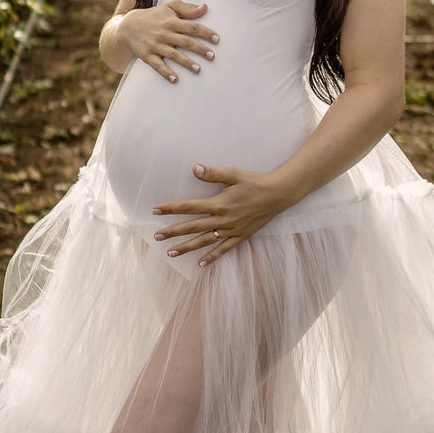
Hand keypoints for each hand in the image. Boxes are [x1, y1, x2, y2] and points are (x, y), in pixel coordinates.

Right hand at [117, 1, 218, 82]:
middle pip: (186, 42)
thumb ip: (187, 8)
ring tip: (198, 69)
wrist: (128, 26)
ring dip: (186, 63)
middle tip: (212, 56)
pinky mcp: (147, 56)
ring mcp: (155, 45)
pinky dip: (166, 73)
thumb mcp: (169, 7)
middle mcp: (164, 34)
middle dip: (200, 49)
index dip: (206, 33)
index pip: (192, 27)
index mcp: (171, 22)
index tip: (217, 39)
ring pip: (173, 55)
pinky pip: (157, 65)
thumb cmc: (154, 16)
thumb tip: (204, 7)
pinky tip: (175, 79)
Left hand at [153, 163, 288, 263]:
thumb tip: (194, 168)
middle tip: (156, 236)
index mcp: (219, 203)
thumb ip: (212, 173)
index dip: (171, 208)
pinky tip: (200, 264)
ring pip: (204, 241)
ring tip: (170, 253)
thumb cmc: (254, 182)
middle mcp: (222, 220)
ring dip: (187, 248)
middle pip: (193, 227)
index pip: (189, 207)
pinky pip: (223, 249)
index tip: (155, 210)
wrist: (277, 195)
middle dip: (173, 231)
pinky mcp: (240, 237)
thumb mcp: (233, 174)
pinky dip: (212, 257)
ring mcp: (231, 230)